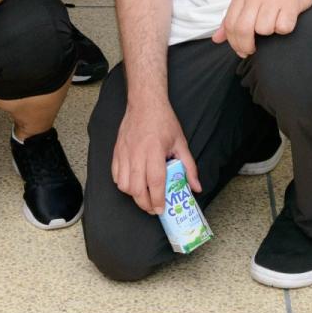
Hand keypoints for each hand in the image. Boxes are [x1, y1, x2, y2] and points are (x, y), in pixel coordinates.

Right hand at [112, 96, 198, 214]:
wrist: (145, 102)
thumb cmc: (163, 121)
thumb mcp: (180, 142)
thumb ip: (189, 167)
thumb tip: (196, 187)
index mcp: (154, 150)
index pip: (155, 182)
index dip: (158, 199)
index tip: (161, 210)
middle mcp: (137, 153)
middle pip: (137, 188)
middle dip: (145, 204)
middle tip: (154, 208)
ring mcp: (124, 153)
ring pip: (124, 185)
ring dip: (134, 195)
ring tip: (144, 196)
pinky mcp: (116, 151)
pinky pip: (115, 175)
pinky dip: (123, 184)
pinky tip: (133, 184)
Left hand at [211, 0, 311, 58]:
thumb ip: (231, 17)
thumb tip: (217, 38)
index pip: (230, 24)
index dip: (234, 42)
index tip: (241, 49)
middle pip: (243, 29)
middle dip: (247, 46)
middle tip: (253, 49)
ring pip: (263, 29)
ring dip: (269, 34)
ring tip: (273, 25)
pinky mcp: (291, 3)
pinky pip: (283, 27)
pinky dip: (285, 29)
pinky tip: (286, 20)